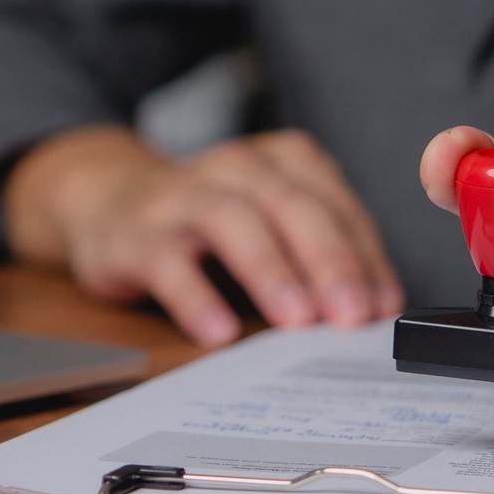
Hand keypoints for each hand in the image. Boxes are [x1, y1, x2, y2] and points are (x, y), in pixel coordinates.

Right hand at [4, 125, 405, 346]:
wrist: (110, 202)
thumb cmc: (210, 223)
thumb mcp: (272, 223)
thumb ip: (320, 256)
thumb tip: (375, 310)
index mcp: (281, 161)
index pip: (334, 203)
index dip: (364, 254)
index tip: (384, 304)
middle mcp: (234, 168)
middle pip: (290, 205)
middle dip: (328, 261)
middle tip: (352, 314)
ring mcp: (182, 197)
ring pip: (232, 221)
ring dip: (271, 270)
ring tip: (298, 319)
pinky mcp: (137, 235)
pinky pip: (168, 262)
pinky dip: (196, 297)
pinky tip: (218, 332)